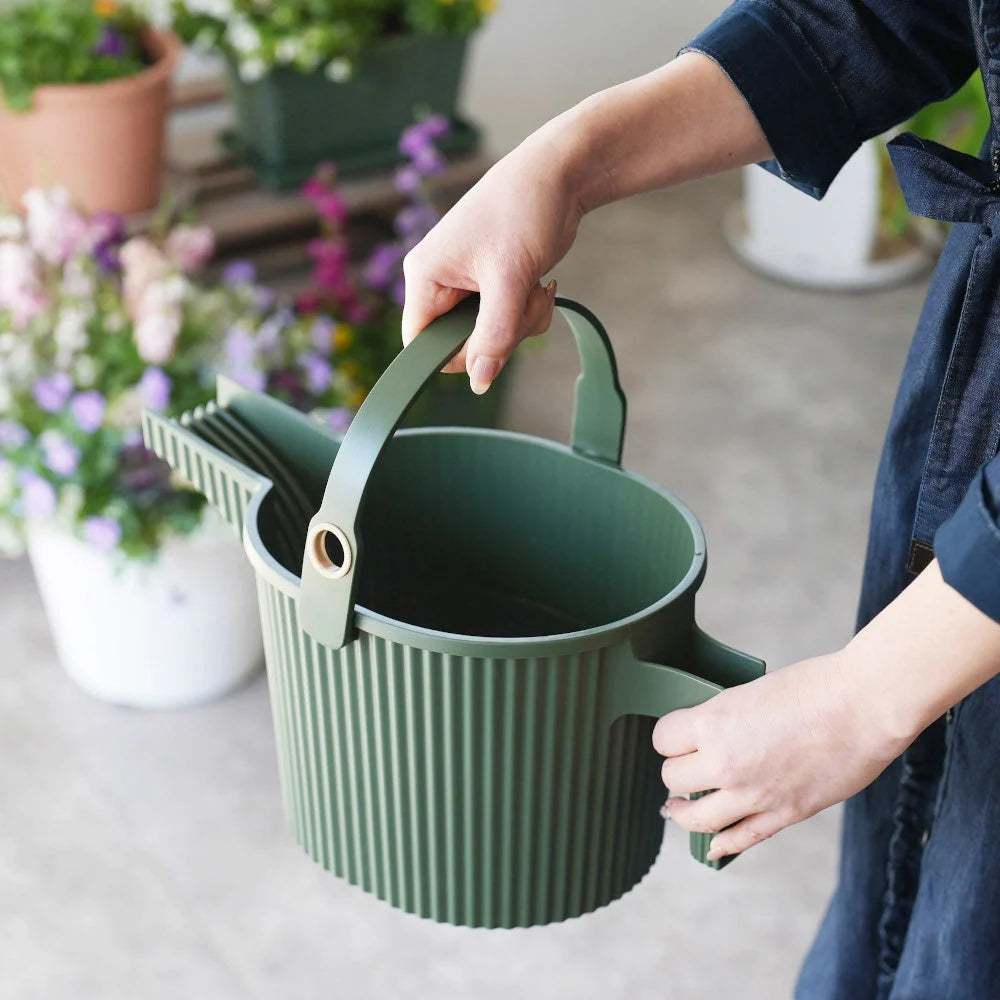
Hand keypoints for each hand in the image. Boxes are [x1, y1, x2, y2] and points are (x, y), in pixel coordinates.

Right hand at [401, 127, 586, 392]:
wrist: (560, 174)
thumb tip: (479, 382)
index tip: (494, 344)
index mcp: (425, 277)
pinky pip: (505, 323)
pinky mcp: (492, 286)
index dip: (457, 356)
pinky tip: (539, 287)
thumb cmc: (524, 210)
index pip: (421, 345)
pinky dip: (527, 313)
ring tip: (534, 289)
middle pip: (460, 345)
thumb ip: (493, 335)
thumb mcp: (509, 279)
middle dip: (500, 335)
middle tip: (523, 304)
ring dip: (520, 324)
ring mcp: (466, 286)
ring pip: (487, 338)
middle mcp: (438, 283)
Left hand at [652, 651, 912, 860]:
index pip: (662, 739)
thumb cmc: (814, 687)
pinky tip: (714, 843)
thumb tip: (705, 735)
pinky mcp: (783, 815)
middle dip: (677, 769)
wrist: (866, 706)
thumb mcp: (749, 691)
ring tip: (680, 807)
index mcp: (714, 723)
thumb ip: (723, 718)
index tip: (676, 736)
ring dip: (684, 811)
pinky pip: (741, 839)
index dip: (669, 736)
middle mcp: (726, 763)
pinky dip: (723, 844)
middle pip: (672, 777)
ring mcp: (754, 795)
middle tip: (686, 763)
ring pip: (695, 818)